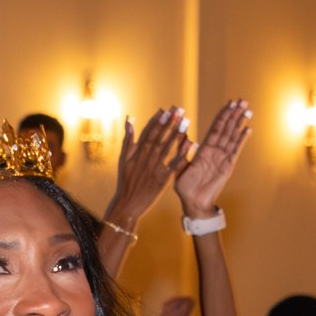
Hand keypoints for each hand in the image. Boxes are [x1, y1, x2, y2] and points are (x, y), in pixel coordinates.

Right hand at [110, 106, 190, 225]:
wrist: (129, 204)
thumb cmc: (127, 182)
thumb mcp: (125, 160)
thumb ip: (129, 140)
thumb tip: (130, 121)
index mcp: (138, 154)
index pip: (150, 135)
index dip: (158, 123)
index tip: (166, 111)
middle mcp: (147, 160)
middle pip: (160, 139)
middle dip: (170, 125)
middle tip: (179, 112)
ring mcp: (155, 169)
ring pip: (167, 149)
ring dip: (177, 135)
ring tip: (186, 123)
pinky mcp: (162, 179)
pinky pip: (174, 166)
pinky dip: (182, 155)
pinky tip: (191, 145)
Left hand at [174, 99, 252, 217]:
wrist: (193, 204)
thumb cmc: (185, 188)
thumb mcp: (178, 166)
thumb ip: (181, 149)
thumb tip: (180, 131)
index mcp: (204, 150)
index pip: (215, 128)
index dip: (223, 115)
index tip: (230, 103)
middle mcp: (215, 152)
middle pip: (227, 129)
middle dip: (234, 114)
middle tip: (242, 100)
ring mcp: (222, 158)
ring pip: (232, 137)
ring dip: (239, 123)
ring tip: (247, 110)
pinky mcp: (227, 167)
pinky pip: (235, 151)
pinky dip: (241, 140)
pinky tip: (247, 129)